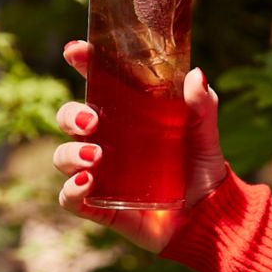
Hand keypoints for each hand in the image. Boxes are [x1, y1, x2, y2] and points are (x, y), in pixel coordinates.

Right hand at [54, 41, 226, 252]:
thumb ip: (202, 105)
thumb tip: (195, 75)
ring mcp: (100, 174)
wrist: (209, 219)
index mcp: (127, 115)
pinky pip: (70, 197)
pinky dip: (71, 189)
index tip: (75, 52)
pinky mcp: (100, 206)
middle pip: (69, 119)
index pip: (98, 84)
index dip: (83, 65)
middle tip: (91, 122)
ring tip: (94, 157)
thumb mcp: (204, 133)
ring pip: (63, 157)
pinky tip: (85, 182)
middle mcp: (108, 141)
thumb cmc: (202, 170)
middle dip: (70, 115)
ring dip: (69, 153)